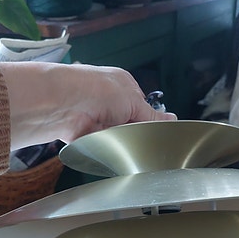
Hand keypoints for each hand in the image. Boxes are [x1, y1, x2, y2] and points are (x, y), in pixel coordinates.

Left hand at [0, 61, 176, 149]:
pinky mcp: (89, 135)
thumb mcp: (133, 101)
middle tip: (145, 144)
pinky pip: (106, 147)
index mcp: (124, 86)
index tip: (158, 135)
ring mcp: (100, 119)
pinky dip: (110, 149)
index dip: (151, 122)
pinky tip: (115, 151)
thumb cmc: (98, 90)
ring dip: (124, 141)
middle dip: (137, 133)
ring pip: (120, 137)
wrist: (65, 104)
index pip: (144, 108)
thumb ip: (152, 116)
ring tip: (129, 146)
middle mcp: (111, 102)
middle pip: (133, 124)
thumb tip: (172, 120)